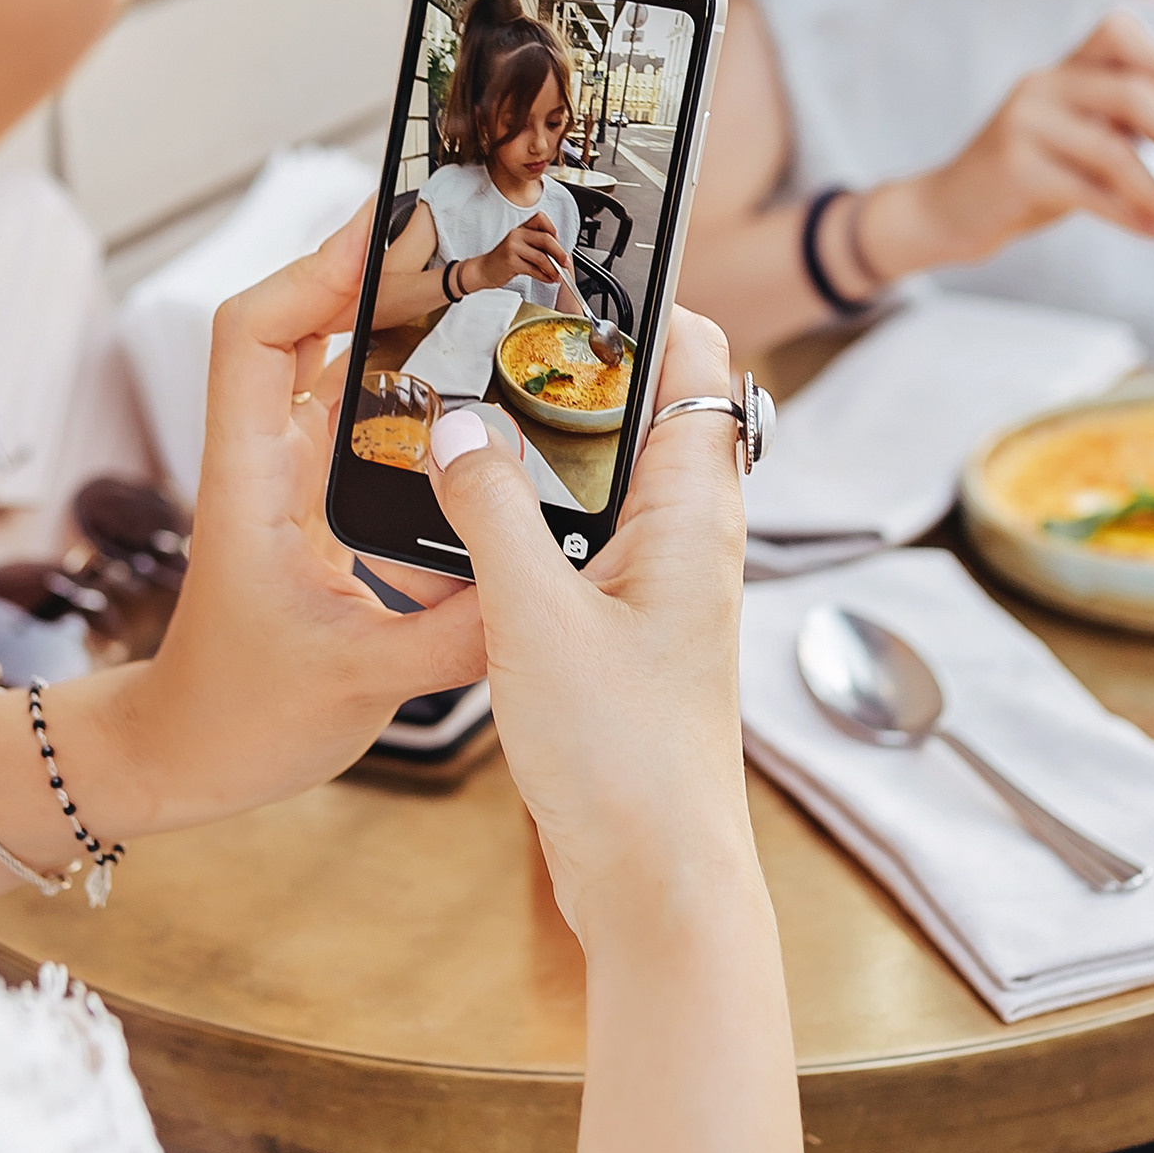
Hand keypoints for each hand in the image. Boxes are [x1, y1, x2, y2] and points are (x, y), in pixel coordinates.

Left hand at [136, 207, 484, 818]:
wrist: (184, 758)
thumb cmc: (236, 719)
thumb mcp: (355, 684)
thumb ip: (452, 641)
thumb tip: (543, 589)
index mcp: (249, 481)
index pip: (255, 334)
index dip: (316, 270)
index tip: (395, 231)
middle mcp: (267, 461)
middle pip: (303, 324)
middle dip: (377, 270)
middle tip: (468, 239)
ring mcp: (291, 477)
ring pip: (337, 365)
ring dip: (399, 321)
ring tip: (485, 289)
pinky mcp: (319, 505)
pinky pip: (364, 420)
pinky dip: (414, 388)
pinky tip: (481, 389)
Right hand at [426, 309, 753, 948]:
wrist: (656, 888)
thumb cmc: (622, 760)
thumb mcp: (534, 619)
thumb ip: (492, 511)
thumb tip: (456, 422)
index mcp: (693, 514)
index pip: (697, 361)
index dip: (644, 302)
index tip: (566, 265)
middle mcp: (690, 540)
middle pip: (651, 408)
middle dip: (580, 361)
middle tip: (489, 323)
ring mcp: (662, 589)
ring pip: (613, 476)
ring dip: (553, 439)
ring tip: (468, 402)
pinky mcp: (628, 636)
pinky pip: (588, 539)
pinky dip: (539, 510)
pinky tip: (473, 517)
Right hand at [477, 210, 572, 296]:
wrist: (483, 270)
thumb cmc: (503, 259)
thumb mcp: (519, 246)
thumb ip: (536, 245)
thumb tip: (559, 253)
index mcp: (520, 228)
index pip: (541, 219)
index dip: (553, 230)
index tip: (559, 243)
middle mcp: (517, 234)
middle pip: (546, 239)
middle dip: (560, 253)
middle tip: (566, 263)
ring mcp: (513, 247)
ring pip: (541, 257)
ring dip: (553, 269)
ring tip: (558, 276)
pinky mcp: (511, 262)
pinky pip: (534, 270)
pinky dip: (544, 276)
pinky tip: (548, 279)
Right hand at [862, 11, 1153, 279]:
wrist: (946, 211)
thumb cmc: (1024, 179)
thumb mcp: (1073, 145)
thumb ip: (1120, 137)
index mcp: (1060, 71)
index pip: (1116, 31)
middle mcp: (1042, 85)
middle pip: (1130, 94)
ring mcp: (1024, 123)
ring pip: (1114, 150)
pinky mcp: (1015, 168)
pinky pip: (1090, 191)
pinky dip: (1131, 214)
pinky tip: (1153, 229)